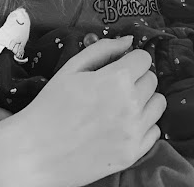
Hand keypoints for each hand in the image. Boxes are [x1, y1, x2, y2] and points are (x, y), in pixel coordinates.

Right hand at [0, 36, 165, 186]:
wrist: (35, 152)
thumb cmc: (51, 105)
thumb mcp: (72, 68)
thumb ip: (104, 49)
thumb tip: (129, 40)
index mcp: (118, 79)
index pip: (144, 58)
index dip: (130, 59)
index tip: (118, 66)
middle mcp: (132, 105)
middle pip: (152, 79)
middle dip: (136, 78)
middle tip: (114, 87)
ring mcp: (134, 132)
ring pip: (158, 103)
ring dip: (144, 100)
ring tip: (121, 105)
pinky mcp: (133, 154)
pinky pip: (155, 131)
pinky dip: (143, 125)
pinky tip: (123, 125)